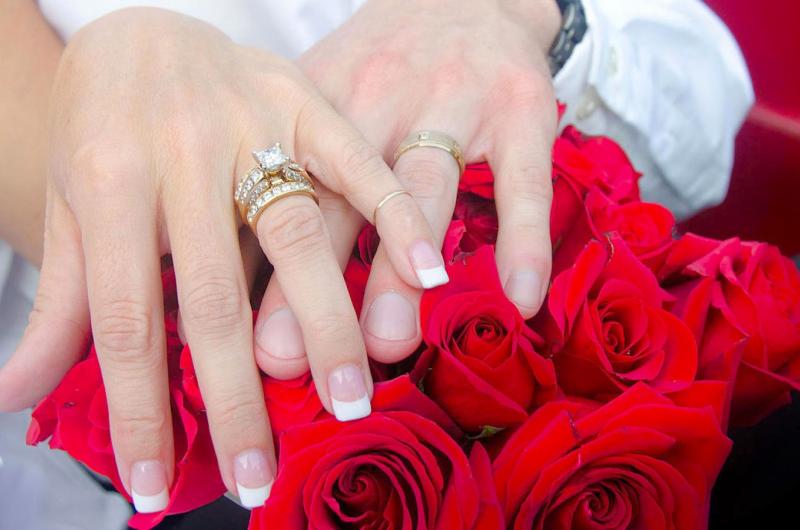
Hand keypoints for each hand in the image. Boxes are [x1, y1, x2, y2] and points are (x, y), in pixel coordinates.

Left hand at [0, 7, 440, 509]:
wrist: (140, 27)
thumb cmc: (100, 127)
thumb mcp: (67, 208)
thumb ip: (59, 305)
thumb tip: (13, 397)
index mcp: (107, 179)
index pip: (126, 319)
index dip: (139, 410)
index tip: (156, 487)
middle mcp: (180, 152)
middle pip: (214, 293)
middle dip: (236, 394)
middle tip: (259, 471)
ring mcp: (251, 123)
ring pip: (295, 235)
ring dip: (326, 325)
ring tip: (348, 400)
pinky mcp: (306, 101)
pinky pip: (358, 163)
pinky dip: (395, 218)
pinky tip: (427, 275)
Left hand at [254, 0, 560, 375]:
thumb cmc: (380, 64)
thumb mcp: (319, 96)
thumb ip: (283, 169)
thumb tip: (233, 269)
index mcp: (319, 104)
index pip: (282, 194)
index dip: (262, 270)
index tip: (245, 342)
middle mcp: (379, 100)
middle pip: (340, 200)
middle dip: (314, 284)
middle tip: (292, 357)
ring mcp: (453, 102)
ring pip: (422, 190)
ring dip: (403, 269)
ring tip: (388, 342)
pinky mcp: (521, 108)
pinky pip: (523, 181)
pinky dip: (522, 239)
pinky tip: (518, 297)